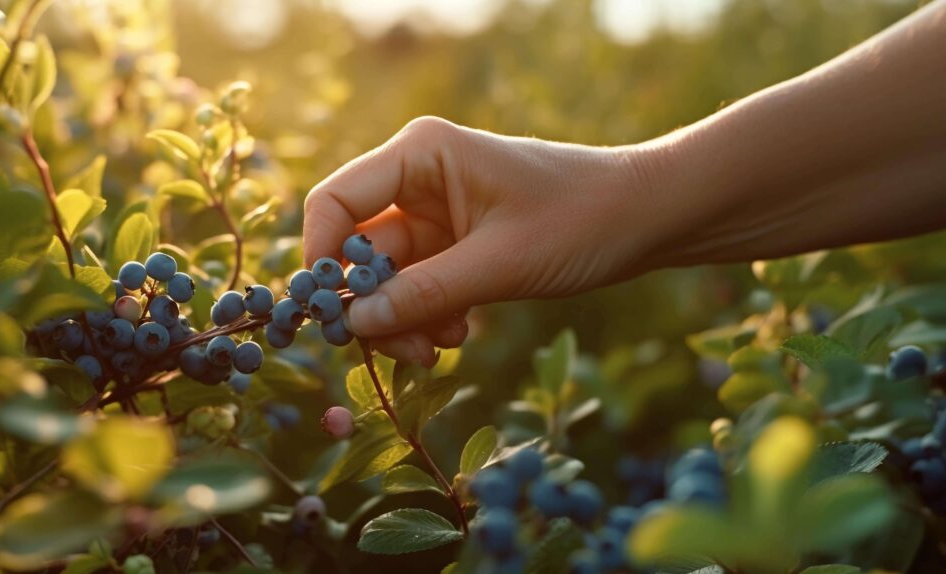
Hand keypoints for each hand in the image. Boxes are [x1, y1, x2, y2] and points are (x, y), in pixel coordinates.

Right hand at [303, 117, 660, 365]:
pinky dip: (431, 314)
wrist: (646, 217)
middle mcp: (418, 179)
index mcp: (421, 154)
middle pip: (359, 251)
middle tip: (404, 350)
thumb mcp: (500, 263)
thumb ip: (423, 293)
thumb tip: (354, 325)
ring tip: (444, 345)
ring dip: (407, 319)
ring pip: (390, 278)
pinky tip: (463, 331)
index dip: (321, 258)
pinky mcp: (456, 242)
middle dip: (377, 306)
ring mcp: (437, 213)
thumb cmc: (580, 219)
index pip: (336, 203)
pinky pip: (420, 286)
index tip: (330, 315)